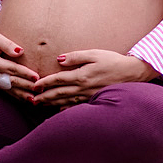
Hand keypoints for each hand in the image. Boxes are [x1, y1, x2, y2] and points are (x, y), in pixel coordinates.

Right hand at [0, 27, 38, 100]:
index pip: (11, 69)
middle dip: (27, 86)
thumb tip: (20, 52)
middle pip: (11, 81)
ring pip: (8, 89)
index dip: (24, 73)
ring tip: (35, 99)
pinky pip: (4, 90)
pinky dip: (15, 95)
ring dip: (22, 94)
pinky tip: (25, 99)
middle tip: (40, 89)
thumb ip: (7, 44)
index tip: (37, 77)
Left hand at [30, 50, 158, 108]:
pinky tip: (59, 109)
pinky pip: (76, 106)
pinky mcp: (94, 99)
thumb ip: (76, 57)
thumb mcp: (94, 54)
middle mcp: (83, 88)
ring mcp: (88, 96)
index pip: (58, 80)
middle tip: (31, 99)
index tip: (34, 85)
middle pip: (59, 93)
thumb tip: (59, 60)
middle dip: (44, 96)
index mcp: (81, 76)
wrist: (132, 73)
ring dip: (51, 103)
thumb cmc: (113, 61)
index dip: (45, 83)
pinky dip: (65, 108)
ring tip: (40, 104)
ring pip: (65, 101)